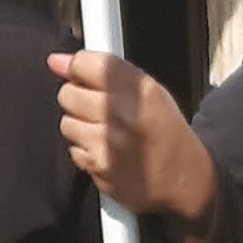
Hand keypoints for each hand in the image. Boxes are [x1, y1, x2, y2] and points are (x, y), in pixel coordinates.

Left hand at [49, 51, 218, 230]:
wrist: (185, 181)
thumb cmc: (168, 135)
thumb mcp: (153, 93)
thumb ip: (108, 72)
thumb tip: (57, 61)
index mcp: (140, 89)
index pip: (85, 63)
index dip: (75, 67)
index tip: (75, 71)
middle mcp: (122, 114)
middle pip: (68, 93)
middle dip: (77, 98)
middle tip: (97, 107)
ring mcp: (108, 143)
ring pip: (66, 123)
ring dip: (79, 126)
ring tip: (104, 132)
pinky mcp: (98, 167)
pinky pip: (73, 150)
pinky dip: (84, 150)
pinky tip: (105, 152)